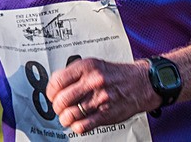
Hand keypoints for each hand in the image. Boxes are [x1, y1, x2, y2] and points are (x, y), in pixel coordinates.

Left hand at [46, 58, 160, 133]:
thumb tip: (55, 85)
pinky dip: (76, 126)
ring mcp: (99, 99)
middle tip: (59, 107)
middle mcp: (92, 82)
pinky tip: (78, 122)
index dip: (50, 91)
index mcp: (86, 67)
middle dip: (56, 106)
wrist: (140, 83)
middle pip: (61, 100)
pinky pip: (82, 126)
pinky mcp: (105, 115)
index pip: (57, 81)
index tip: (52, 94)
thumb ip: (74, 73)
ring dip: (64, 118)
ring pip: (69, 115)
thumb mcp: (93, 64)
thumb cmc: (115, 74)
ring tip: (66, 116)